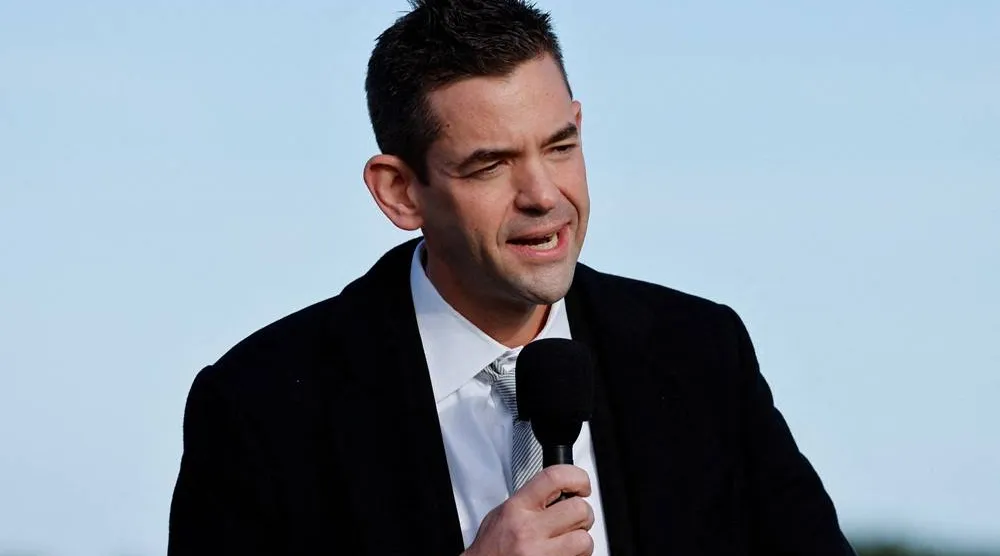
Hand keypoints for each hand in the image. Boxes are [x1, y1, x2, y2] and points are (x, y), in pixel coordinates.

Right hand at [461, 465, 594, 555]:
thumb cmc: (490, 549)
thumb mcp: (500, 515)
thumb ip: (527, 501)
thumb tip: (556, 491)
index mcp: (516, 509)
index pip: (554, 478)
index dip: (577, 477)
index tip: (582, 485)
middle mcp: (528, 530)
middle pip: (578, 509)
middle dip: (582, 514)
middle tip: (574, 520)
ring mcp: (540, 554)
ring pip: (584, 540)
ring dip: (580, 541)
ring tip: (567, 542)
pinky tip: (562, 554)